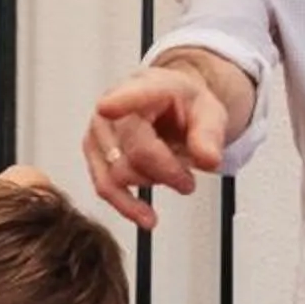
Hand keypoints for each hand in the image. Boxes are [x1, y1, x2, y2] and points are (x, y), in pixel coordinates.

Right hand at [85, 64, 227, 227]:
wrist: (169, 107)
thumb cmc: (184, 106)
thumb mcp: (209, 113)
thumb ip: (210, 135)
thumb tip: (208, 160)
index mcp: (147, 86)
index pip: (133, 95)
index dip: (119, 102)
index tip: (107, 107)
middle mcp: (114, 105)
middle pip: (137, 153)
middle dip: (168, 172)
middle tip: (188, 177)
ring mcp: (99, 130)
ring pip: (121, 174)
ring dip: (152, 182)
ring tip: (172, 175)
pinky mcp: (94, 153)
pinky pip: (104, 187)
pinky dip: (127, 206)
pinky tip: (146, 217)